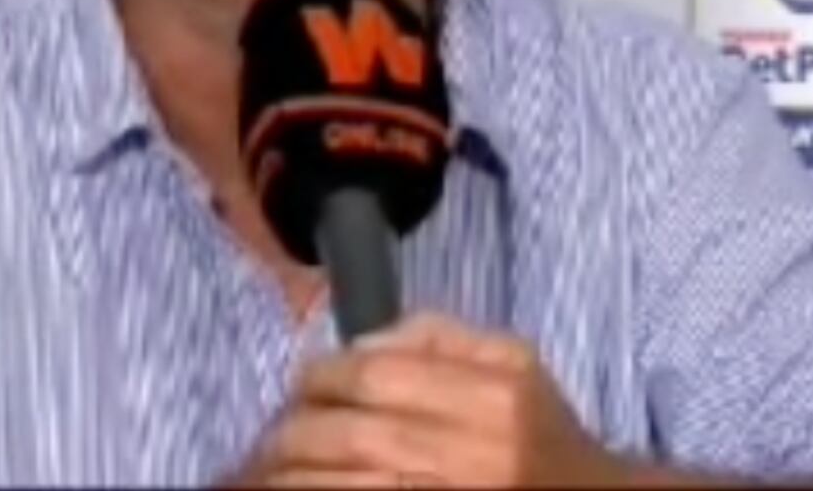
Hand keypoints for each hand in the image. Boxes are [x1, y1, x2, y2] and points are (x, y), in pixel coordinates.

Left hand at [223, 311, 637, 487]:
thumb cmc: (541, 435)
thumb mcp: (515, 365)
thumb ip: (439, 337)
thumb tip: (358, 343)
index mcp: (496, 399)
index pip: (375, 375)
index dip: (322, 375)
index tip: (306, 382)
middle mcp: (476, 456)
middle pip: (349, 434)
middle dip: (295, 429)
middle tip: (278, 432)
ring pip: (340, 486)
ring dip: (289, 475)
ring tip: (271, 469)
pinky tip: (294, 488)